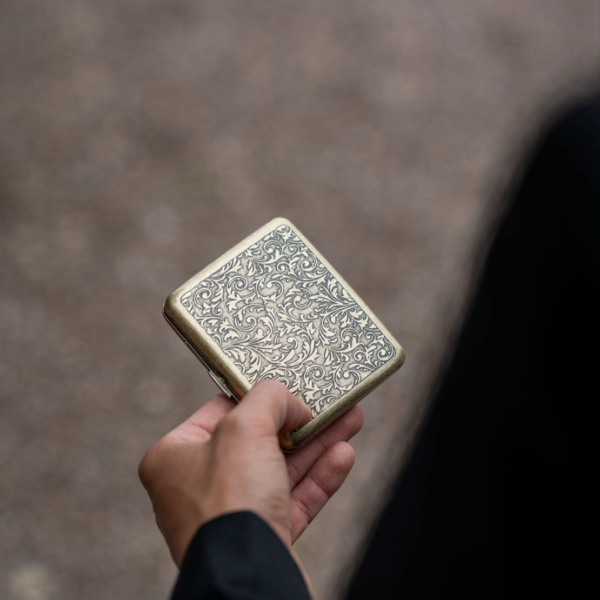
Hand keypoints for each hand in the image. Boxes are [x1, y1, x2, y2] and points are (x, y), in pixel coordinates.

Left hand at [138, 380, 363, 585]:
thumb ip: (268, 400)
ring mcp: (232, 515)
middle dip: (300, 421)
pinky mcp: (262, 539)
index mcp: (176, 456)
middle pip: (259, 440)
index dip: (259, 397)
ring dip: (318, 444)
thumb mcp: (244, 428)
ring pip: (282, 469)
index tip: (289, 387)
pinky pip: (294, 500)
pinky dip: (319, 477)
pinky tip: (343, 456)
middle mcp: (199, 486)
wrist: (247, 581)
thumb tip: (291, 404)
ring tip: (350, 420)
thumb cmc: (228, 504)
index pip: (221, 411)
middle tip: (330, 403)